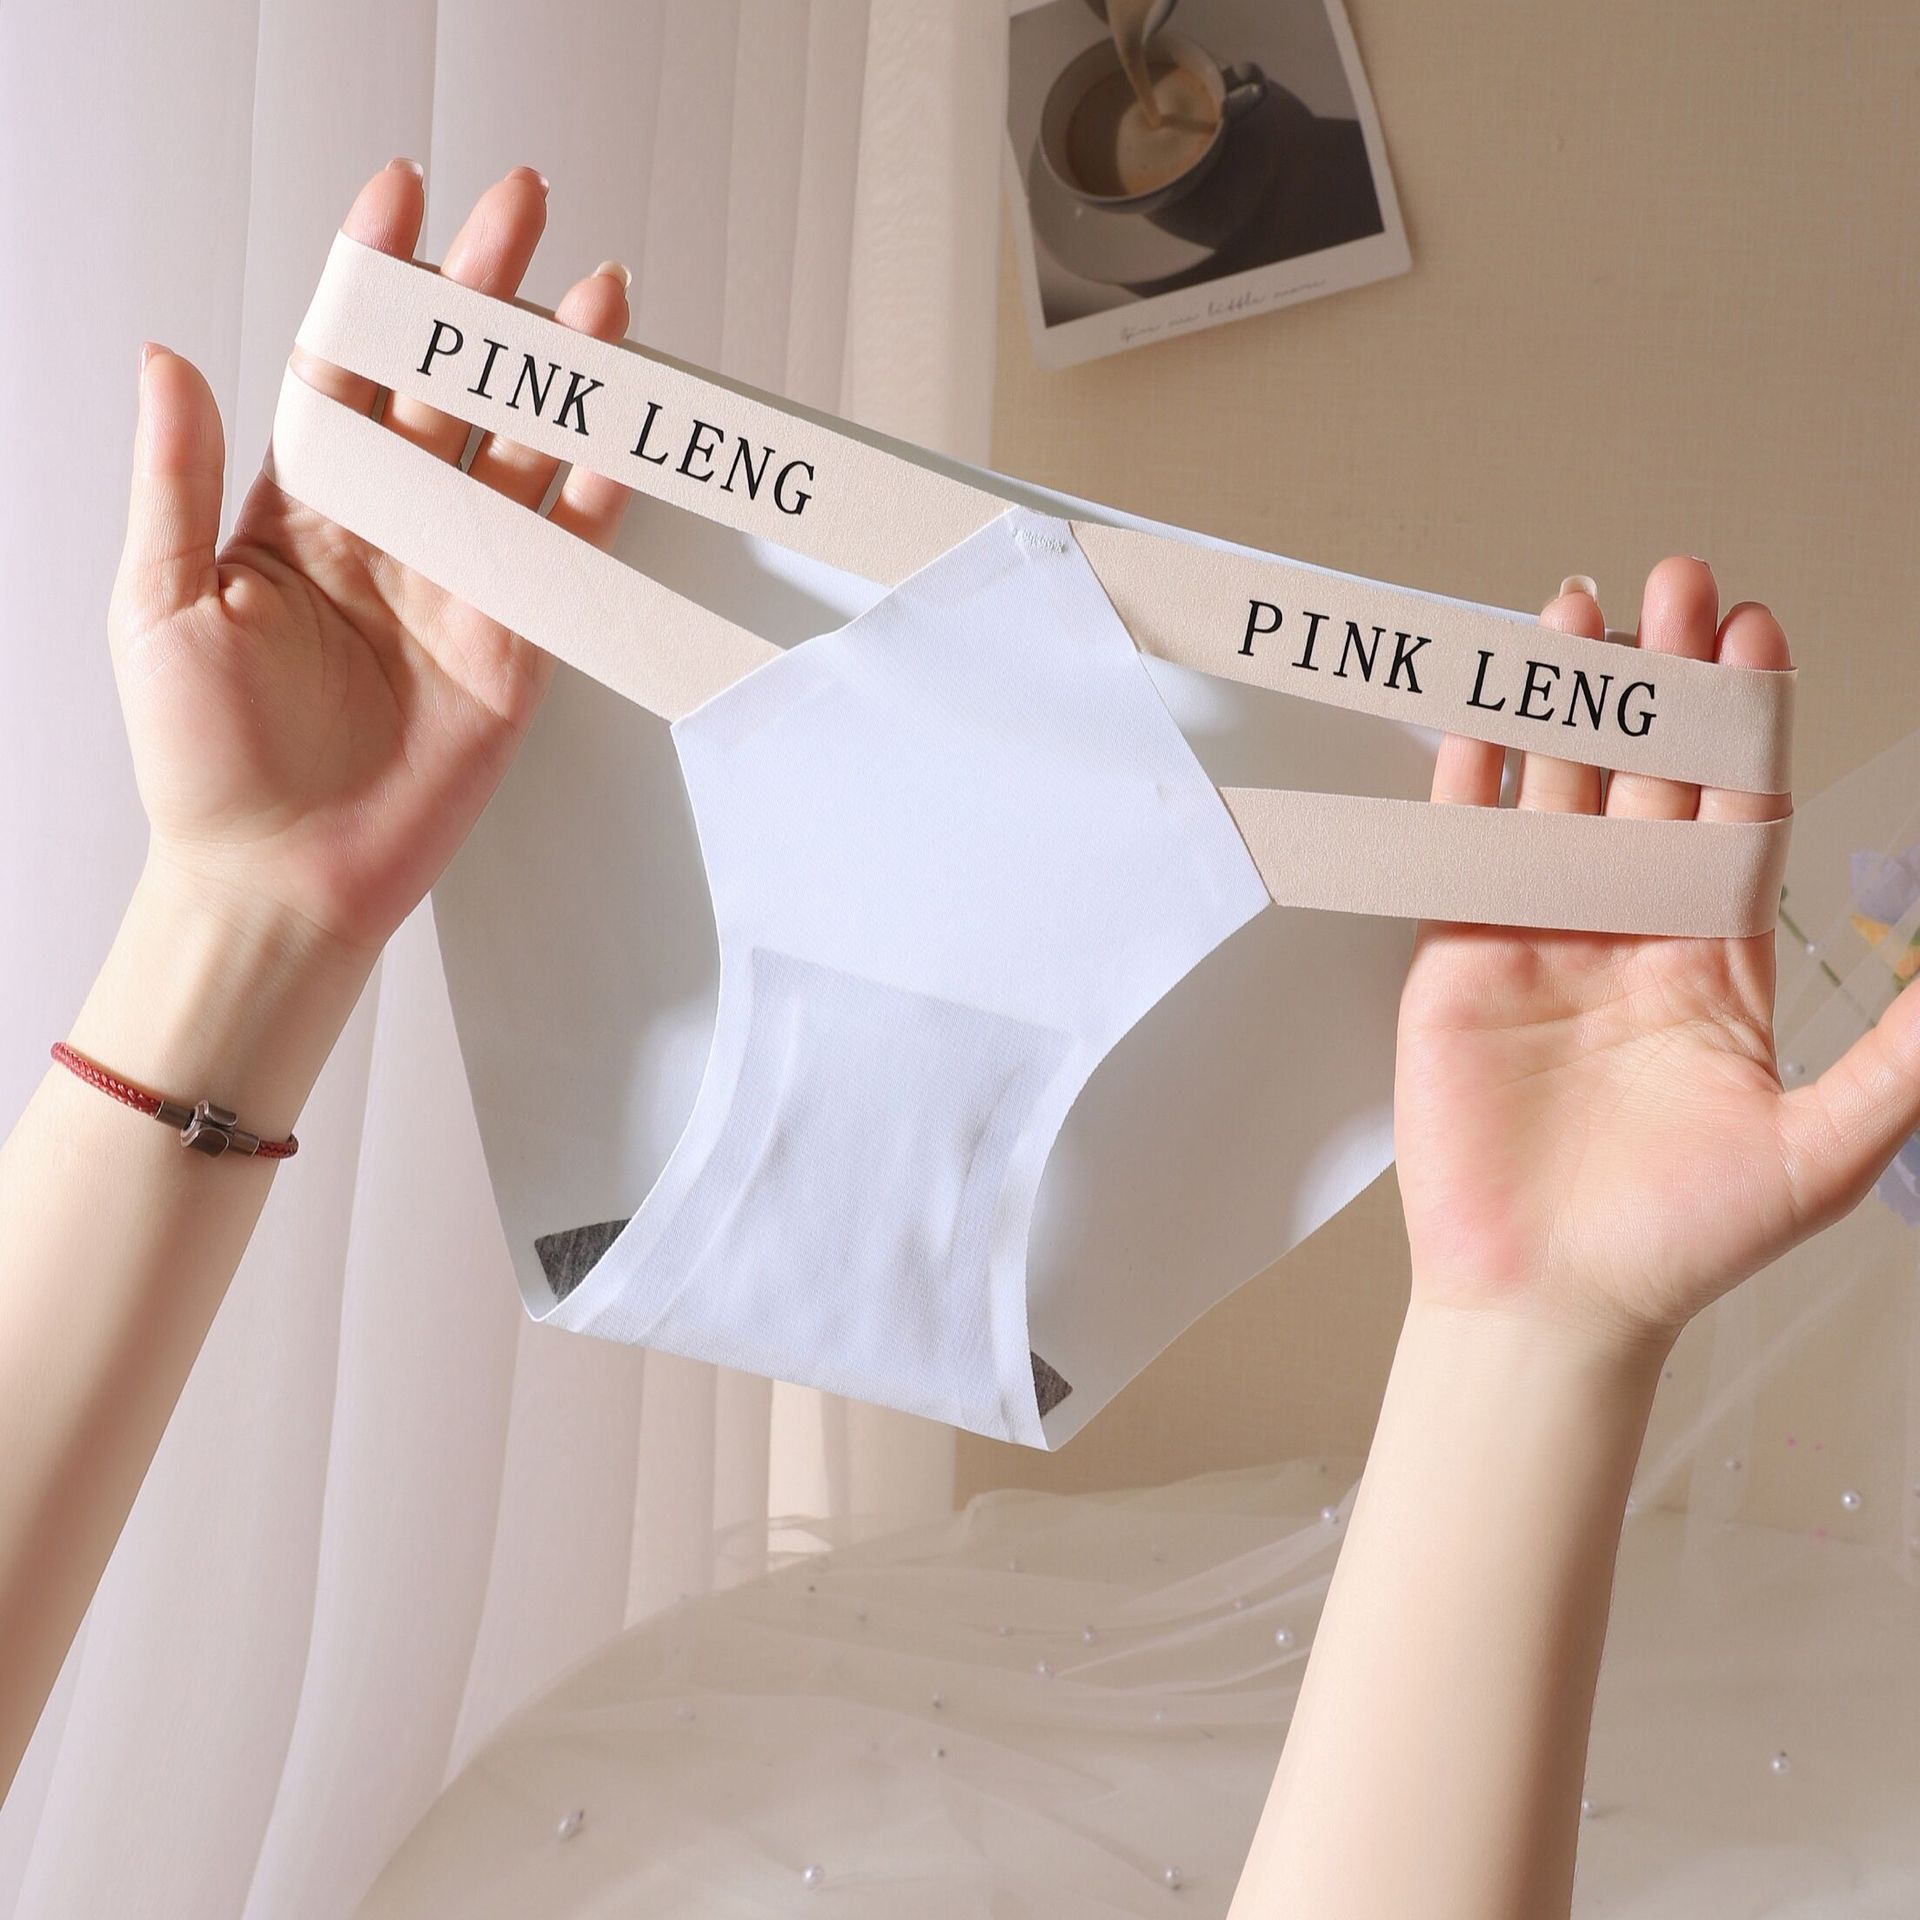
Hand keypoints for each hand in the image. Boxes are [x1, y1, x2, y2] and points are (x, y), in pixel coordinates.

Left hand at [108, 160, 632, 966]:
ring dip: (559, 380)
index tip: (402, 200)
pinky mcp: (514, 649)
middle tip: (523, 211)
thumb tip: (166, 359)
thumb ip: (177, 479)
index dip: (374, 284)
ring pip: (520, 457)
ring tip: (599, 302)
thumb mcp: (158, 603)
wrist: (281, 878)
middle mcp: (387, 533)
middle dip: (485, 299)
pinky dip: (598, 497)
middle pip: (446, 390)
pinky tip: (621, 435)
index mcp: (298, 510)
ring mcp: (458, 586)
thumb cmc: (205, 762)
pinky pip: (563, 557)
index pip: (344, 369)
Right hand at [1395, 558, 1919, 1354]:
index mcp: (1713, 955)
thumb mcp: (1831, 1144)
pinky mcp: (1457, 959)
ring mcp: (1537, 936)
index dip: (1745, 718)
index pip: (1735, 806)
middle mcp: (1626, 927)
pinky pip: (1464, 846)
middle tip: (1675, 582)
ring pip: (1554, 790)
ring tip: (1577, 613)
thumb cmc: (1684, 1237)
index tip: (1756, 630)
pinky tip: (1486, 709)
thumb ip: (1906, 1049)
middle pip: (1646, 774)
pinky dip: (1471, 775)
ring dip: (1563, 705)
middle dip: (1660, 678)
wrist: (1552, 1299)